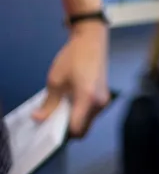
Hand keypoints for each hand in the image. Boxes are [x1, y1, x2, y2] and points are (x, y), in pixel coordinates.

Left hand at [34, 22, 109, 137]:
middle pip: (84, 128)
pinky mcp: (105, 96)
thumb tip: (39, 119)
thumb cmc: (73, 58)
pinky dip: (81, 112)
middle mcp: (100, 103)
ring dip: (75, 120)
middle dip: (68, 128)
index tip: (51, 127)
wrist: (92, 41)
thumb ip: (49, 103)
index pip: (76, 129)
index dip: (62, 133)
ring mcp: (105, 100)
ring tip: (62, 106)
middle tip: (54, 117)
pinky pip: (92, 112)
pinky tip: (72, 100)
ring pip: (88, 121)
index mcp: (87, 99)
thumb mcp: (55, 80)